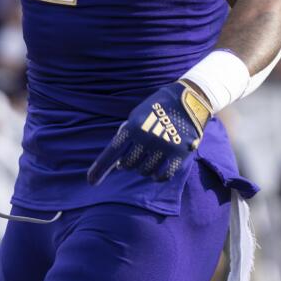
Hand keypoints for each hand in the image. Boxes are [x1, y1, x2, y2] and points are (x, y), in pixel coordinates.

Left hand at [87, 80, 211, 184]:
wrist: (190, 98)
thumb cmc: (158, 107)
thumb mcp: (137, 114)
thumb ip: (126, 134)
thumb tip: (115, 161)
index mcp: (133, 126)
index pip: (113, 151)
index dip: (100, 167)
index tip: (91, 181)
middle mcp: (147, 137)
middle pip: (128, 164)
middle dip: (127, 164)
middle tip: (132, 159)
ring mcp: (164, 146)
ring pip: (145, 171)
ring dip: (143, 170)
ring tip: (147, 160)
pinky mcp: (180, 153)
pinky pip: (164, 175)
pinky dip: (157, 177)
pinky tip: (156, 174)